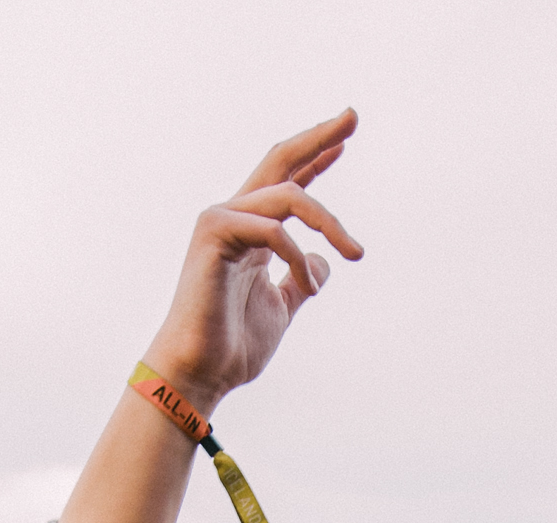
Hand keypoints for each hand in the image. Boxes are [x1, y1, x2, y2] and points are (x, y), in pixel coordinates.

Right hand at [141, 112, 367, 413]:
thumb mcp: (282, 307)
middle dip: (319, 137)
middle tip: (353, 116)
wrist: (201, 372)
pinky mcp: (213, 234)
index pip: (288, 182)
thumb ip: (302, 278)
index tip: (345, 139)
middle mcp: (233, 215)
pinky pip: (273, 230)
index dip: (316, 158)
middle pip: (280, 160)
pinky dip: (299, 256)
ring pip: (289, 196)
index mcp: (251, 231)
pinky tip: (309, 286)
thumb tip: (325, 260)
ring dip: (330, 223)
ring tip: (356, 254)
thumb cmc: (233, 346)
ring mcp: (220, 221)